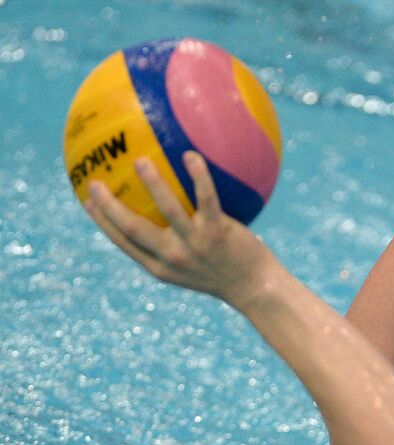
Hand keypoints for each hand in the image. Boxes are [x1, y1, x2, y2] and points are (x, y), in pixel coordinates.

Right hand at [85, 152, 272, 306]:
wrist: (255, 289)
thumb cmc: (224, 273)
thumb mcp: (193, 267)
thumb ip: (173, 244)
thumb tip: (160, 209)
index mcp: (161, 267)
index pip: (124, 243)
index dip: (103, 222)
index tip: (87, 201)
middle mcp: (173, 258)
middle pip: (132, 229)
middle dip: (110, 206)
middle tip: (95, 181)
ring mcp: (195, 245)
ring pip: (167, 210)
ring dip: (152, 184)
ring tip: (140, 161)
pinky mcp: (218, 233)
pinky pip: (206, 198)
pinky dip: (198, 176)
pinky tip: (191, 155)